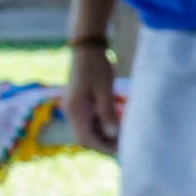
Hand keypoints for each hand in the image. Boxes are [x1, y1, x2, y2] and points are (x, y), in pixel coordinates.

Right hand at [62, 40, 121, 155]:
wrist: (86, 46)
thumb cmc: (96, 66)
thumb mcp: (104, 89)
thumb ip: (107, 113)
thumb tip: (113, 134)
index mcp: (75, 111)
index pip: (86, 139)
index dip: (102, 147)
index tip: (119, 150)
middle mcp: (72, 111)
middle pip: (86, 136)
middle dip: (104, 141)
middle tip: (123, 142)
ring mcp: (75, 106)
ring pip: (89, 128)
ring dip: (105, 131)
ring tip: (123, 128)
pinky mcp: (80, 101)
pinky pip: (90, 117)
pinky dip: (103, 120)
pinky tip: (117, 115)